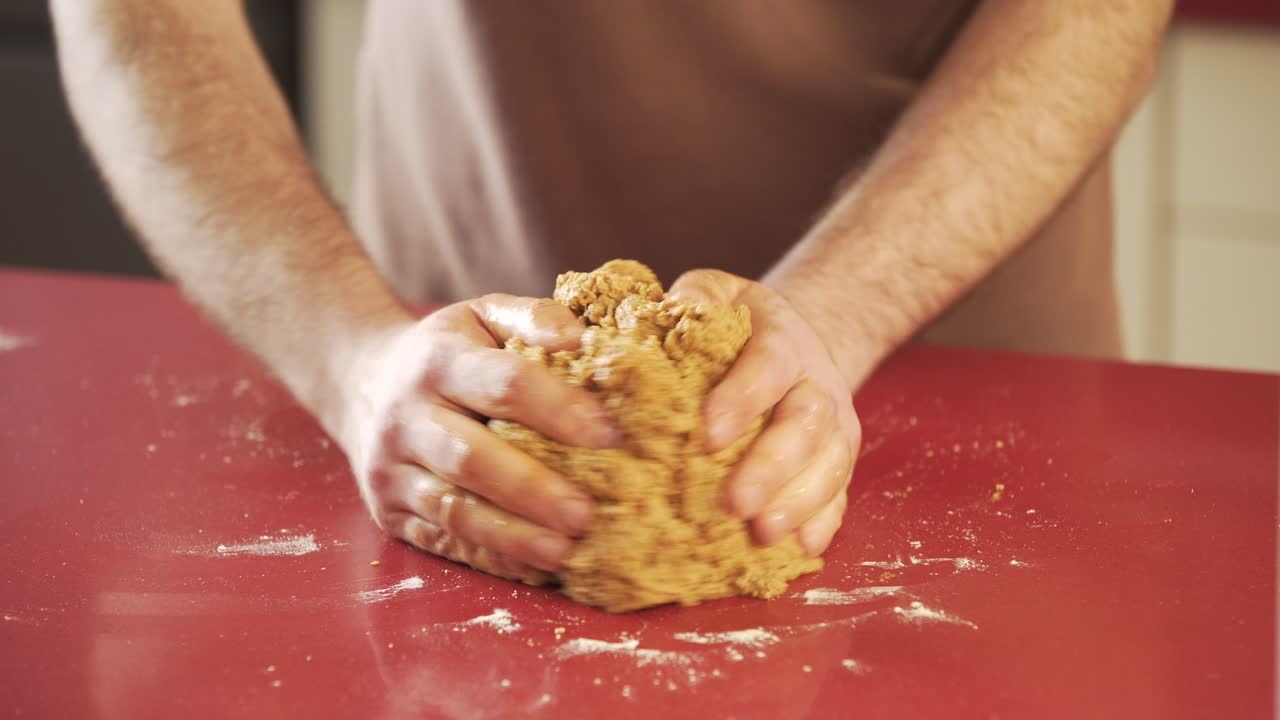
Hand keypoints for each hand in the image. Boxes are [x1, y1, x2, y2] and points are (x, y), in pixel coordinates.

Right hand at [336, 295, 621, 578]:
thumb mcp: (483, 315)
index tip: (610, 436)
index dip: (560, 410)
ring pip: (454, 509)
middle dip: (534, 490)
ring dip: (514, 536)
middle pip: (473, 458)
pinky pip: (442, 540)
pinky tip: (534, 566)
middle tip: (588, 513)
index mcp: (439, 360)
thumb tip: (584, 339)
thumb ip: (533, 319)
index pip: (505, 384)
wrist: (363, 382)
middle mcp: (407, 415)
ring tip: (567, 552)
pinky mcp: (388, 509)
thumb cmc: (449, 350)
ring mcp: (391, 468)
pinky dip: (490, 557)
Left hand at [668, 270, 859, 555]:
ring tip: (763, 532)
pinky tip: (800, 548)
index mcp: (781, 337)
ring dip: (799, 501)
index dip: (743, 397)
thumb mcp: (714, 294)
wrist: (792, 343)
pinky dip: (824, 521)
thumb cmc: (736, 323)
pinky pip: (839, 493)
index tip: (708, 434)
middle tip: (735, 502)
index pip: (770, 362)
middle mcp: (815, 381)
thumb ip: (691, 301)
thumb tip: (657, 323)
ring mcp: (833, 425)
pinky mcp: (836, 461)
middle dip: (772, 465)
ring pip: (830, 464)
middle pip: (807, 422)